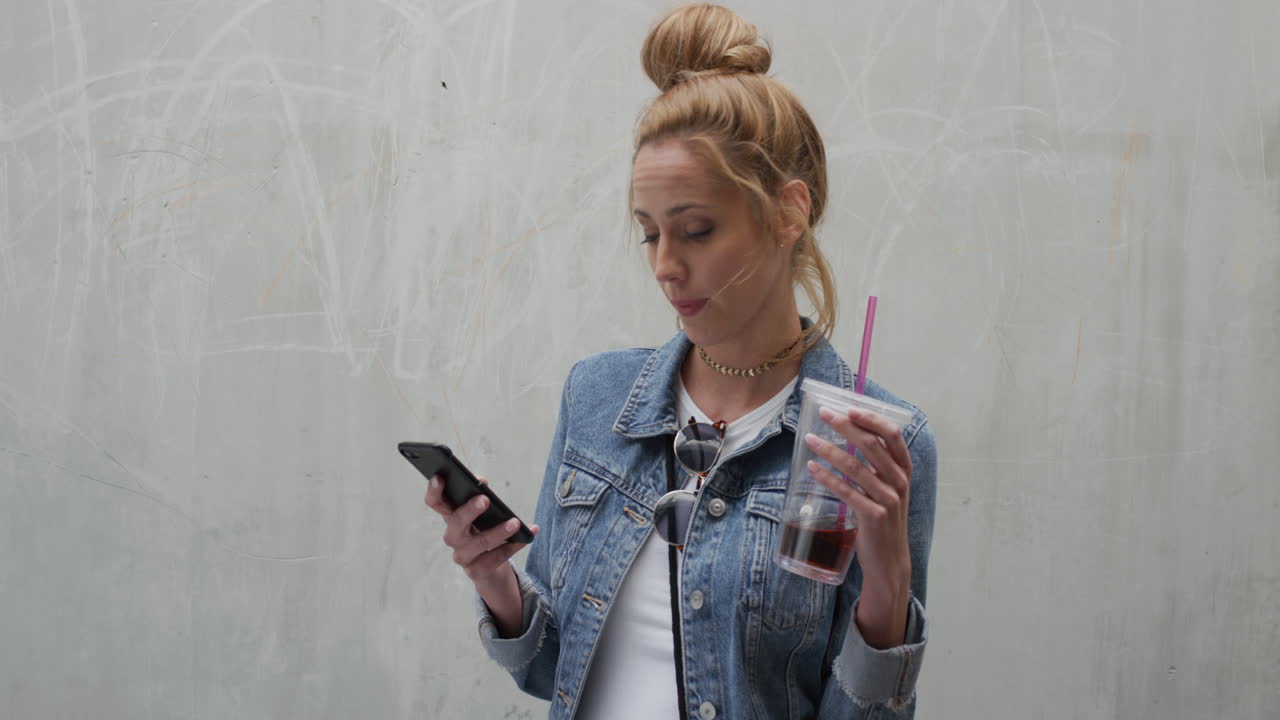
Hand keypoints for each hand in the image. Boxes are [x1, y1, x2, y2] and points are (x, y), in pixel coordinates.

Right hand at [424, 475, 538, 592]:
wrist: (490, 567)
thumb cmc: (485, 531)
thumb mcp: (483, 513)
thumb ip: (481, 495)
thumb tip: (482, 482)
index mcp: (451, 516)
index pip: (435, 502)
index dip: (434, 490)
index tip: (439, 477)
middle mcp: (452, 536)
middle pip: (456, 522)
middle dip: (470, 510)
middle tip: (484, 499)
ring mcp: (461, 556)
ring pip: (479, 543)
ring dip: (498, 532)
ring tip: (515, 523)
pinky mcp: (475, 571)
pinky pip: (495, 558)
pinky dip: (513, 547)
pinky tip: (526, 537)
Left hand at [804, 407, 912, 646]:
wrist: (889, 560)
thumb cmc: (883, 519)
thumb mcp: (886, 488)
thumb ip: (875, 466)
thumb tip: (848, 436)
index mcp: (904, 470)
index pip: (893, 436)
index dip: (872, 419)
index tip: (851, 407)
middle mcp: (899, 482)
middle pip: (872, 445)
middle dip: (846, 426)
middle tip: (824, 414)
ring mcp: (888, 499)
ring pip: (856, 466)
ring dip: (830, 450)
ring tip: (809, 439)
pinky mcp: (874, 516)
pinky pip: (847, 491)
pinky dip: (827, 478)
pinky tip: (812, 468)